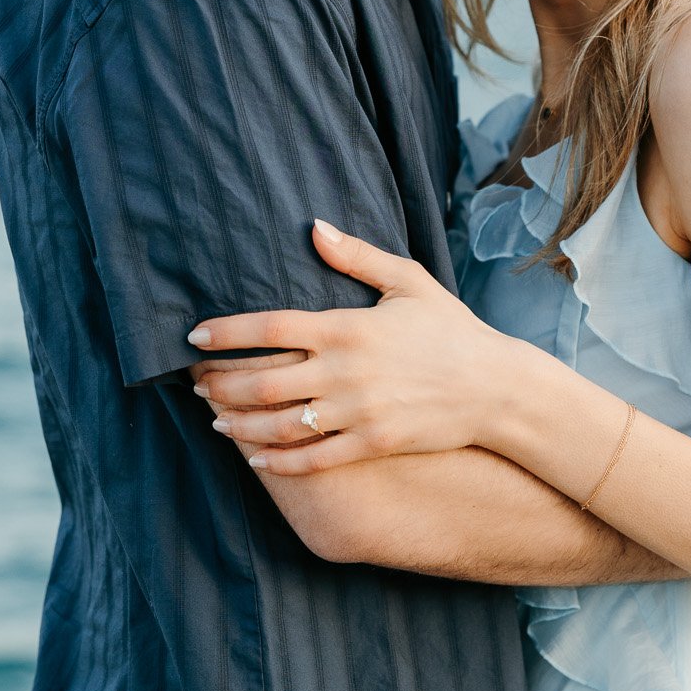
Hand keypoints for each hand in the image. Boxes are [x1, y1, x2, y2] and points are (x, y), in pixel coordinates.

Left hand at [188, 220, 509, 471]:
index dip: (225, 333)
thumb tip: (314, 227)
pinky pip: (314, 459)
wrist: (495, 388)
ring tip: (216, 421)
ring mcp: (357, 412)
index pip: (269, 328)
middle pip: (262, 382)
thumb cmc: (451, 329)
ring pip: (280, 425)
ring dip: (239, 425)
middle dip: (220, 384)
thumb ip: (357, 256)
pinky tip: (257, 460)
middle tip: (196, 384)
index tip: (194, 335)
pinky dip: (279, 463)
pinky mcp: (372, 444)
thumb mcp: (408, 282)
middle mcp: (345, 372)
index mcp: (348, 327)